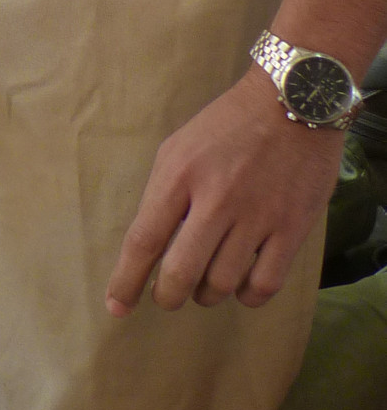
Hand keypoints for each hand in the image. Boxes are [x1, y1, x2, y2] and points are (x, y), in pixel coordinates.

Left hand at [106, 71, 343, 317]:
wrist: (290, 102)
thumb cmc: (226, 126)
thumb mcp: (178, 148)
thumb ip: (163, 193)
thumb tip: (150, 245)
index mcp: (179, 175)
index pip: (143, 240)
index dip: (126, 280)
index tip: (117, 306)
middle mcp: (215, 199)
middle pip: (180, 272)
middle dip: (166, 296)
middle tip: (166, 297)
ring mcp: (257, 215)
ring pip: (221, 283)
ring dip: (206, 295)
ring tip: (203, 288)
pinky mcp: (292, 227)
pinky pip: (265, 283)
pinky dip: (247, 296)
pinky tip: (240, 288)